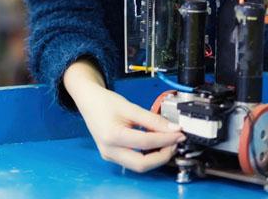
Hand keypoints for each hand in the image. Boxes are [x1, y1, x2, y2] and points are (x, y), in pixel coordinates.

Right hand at [65, 61, 183, 171]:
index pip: (146, 142)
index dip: (166, 139)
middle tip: (175, 142)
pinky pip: (133, 162)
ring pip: (139, 166)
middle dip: (163, 155)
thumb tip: (173, 128)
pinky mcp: (112, 156)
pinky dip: (147, 156)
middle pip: (143, 163)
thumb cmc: (104, 102)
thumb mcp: (130, 107)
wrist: (88, 101)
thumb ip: (152, 119)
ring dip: (156, 158)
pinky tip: (155, 144)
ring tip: (166, 143)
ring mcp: (109, 155)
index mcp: (112, 136)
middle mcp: (109, 150)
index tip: (179, 133)